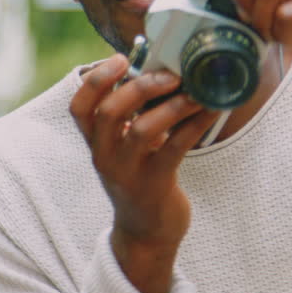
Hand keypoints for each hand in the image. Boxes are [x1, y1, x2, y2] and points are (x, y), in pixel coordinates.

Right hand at [69, 55, 221, 292]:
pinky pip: (174, 148)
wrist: (147, 233)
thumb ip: (133, 115)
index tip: (120, 59)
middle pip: (108, 113)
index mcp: (95, 142)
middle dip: (139, 87)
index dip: (95, 81)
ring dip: (171, 106)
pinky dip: (195, 124)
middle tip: (170, 74)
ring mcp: (127, 173)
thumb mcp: (127, 147)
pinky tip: (212, 109)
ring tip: (195, 90)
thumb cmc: (141, 178)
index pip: (79, 108)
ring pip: (141, 131)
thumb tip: (162, 69)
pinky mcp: (154, 185)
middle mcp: (104, 156)